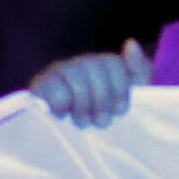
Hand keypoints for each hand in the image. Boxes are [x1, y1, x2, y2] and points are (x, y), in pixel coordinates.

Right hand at [31, 45, 147, 128]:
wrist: (83, 136)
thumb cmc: (108, 116)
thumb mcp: (132, 95)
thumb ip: (138, 70)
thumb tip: (130, 43)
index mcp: (102, 64)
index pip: (112, 64)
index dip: (119, 89)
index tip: (120, 109)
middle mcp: (80, 64)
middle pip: (93, 68)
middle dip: (101, 100)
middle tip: (101, 121)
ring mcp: (59, 74)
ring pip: (74, 76)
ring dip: (82, 104)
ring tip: (84, 120)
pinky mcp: (40, 88)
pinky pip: (49, 88)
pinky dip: (59, 102)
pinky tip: (63, 114)